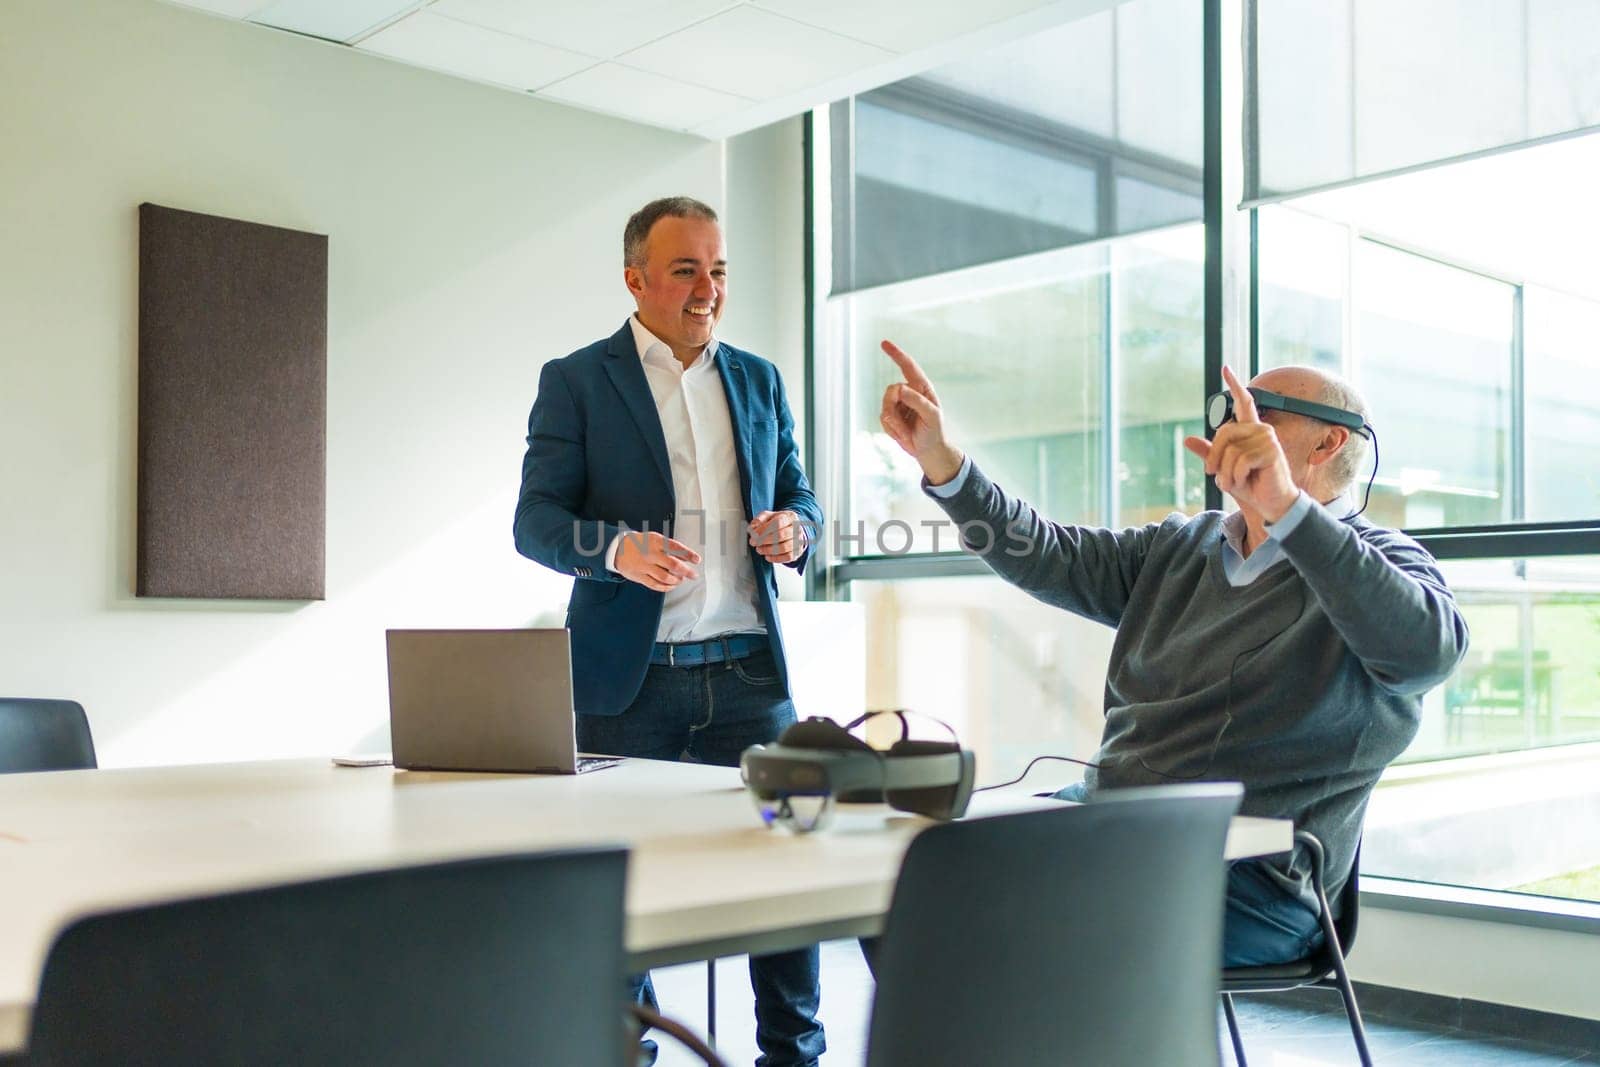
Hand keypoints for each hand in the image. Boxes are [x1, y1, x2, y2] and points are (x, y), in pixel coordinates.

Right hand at [613, 531, 700, 591]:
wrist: (618, 549)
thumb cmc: (641, 543)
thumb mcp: (655, 539)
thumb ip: (670, 548)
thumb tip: (686, 557)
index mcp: (656, 542)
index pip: (675, 547)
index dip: (688, 554)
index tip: (697, 559)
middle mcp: (651, 554)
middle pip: (672, 565)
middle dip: (686, 572)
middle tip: (693, 575)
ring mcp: (645, 566)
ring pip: (665, 577)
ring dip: (676, 580)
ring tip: (681, 579)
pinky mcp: (640, 576)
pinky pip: (655, 584)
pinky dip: (666, 587)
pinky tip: (671, 586)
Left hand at [749, 510, 805, 564]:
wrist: (792, 529)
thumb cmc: (780, 522)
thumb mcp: (769, 516)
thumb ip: (760, 519)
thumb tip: (754, 527)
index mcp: (790, 517)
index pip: (778, 523)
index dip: (764, 529)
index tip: (754, 535)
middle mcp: (797, 529)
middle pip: (781, 535)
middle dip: (764, 540)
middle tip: (754, 543)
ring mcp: (799, 541)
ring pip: (784, 547)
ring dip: (768, 550)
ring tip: (759, 549)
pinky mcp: (798, 552)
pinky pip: (787, 557)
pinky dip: (775, 558)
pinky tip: (767, 556)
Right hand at [878, 340, 963, 484]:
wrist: (928, 450)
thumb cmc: (934, 431)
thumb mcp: (932, 416)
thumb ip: (917, 401)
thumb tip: (900, 388)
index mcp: (922, 388)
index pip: (908, 366)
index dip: (896, 354)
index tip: (884, 343)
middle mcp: (908, 392)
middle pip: (891, 390)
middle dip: (894, 408)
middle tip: (903, 424)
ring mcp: (898, 404)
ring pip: (884, 405)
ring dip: (894, 422)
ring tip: (906, 432)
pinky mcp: (890, 415)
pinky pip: (882, 418)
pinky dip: (891, 429)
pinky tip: (902, 434)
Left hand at [1182, 365, 1299, 520]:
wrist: (1270, 503)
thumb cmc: (1249, 485)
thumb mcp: (1224, 469)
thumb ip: (1209, 453)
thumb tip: (1186, 439)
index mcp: (1250, 431)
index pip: (1244, 403)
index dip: (1235, 385)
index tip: (1226, 368)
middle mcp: (1260, 430)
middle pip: (1222, 434)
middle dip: (1214, 459)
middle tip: (1217, 476)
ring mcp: (1267, 438)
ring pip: (1230, 452)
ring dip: (1227, 473)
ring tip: (1237, 481)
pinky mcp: (1271, 452)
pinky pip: (1240, 462)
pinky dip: (1236, 477)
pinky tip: (1247, 481)